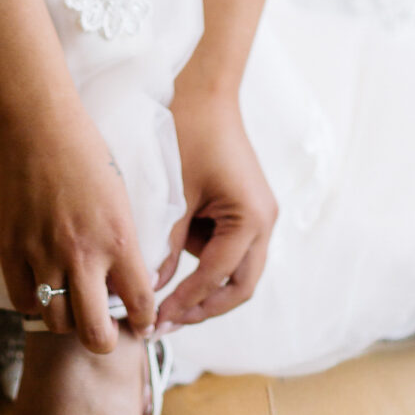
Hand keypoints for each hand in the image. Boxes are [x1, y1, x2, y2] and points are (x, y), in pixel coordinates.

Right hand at [0, 97, 157, 353]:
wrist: (38, 125)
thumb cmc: (86, 155)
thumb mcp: (121, 199)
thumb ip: (122, 245)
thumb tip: (124, 283)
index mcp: (119, 239)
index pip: (139, 303)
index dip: (143, 321)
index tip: (141, 322)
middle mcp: (82, 254)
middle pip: (93, 332)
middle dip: (103, 341)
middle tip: (104, 334)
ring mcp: (41, 254)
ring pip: (55, 320)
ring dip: (66, 321)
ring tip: (71, 309)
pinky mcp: (9, 249)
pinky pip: (22, 300)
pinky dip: (34, 304)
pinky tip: (42, 292)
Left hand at [155, 81, 276, 329]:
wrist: (204, 89)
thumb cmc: (189, 131)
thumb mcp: (174, 193)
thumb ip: (165, 244)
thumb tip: (149, 290)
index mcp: (252, 218)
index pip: (217, 277)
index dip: (184, 302)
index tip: (154, 319)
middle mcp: (264, 222)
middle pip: (239, 287)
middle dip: (202, 308)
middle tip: (164, 324)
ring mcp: (258, 216)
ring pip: (235, 273)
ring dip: (202, 289)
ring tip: (160, 303)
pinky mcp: (245, 210)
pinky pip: (227, 250)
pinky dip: (203, 264)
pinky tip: (171, 269)